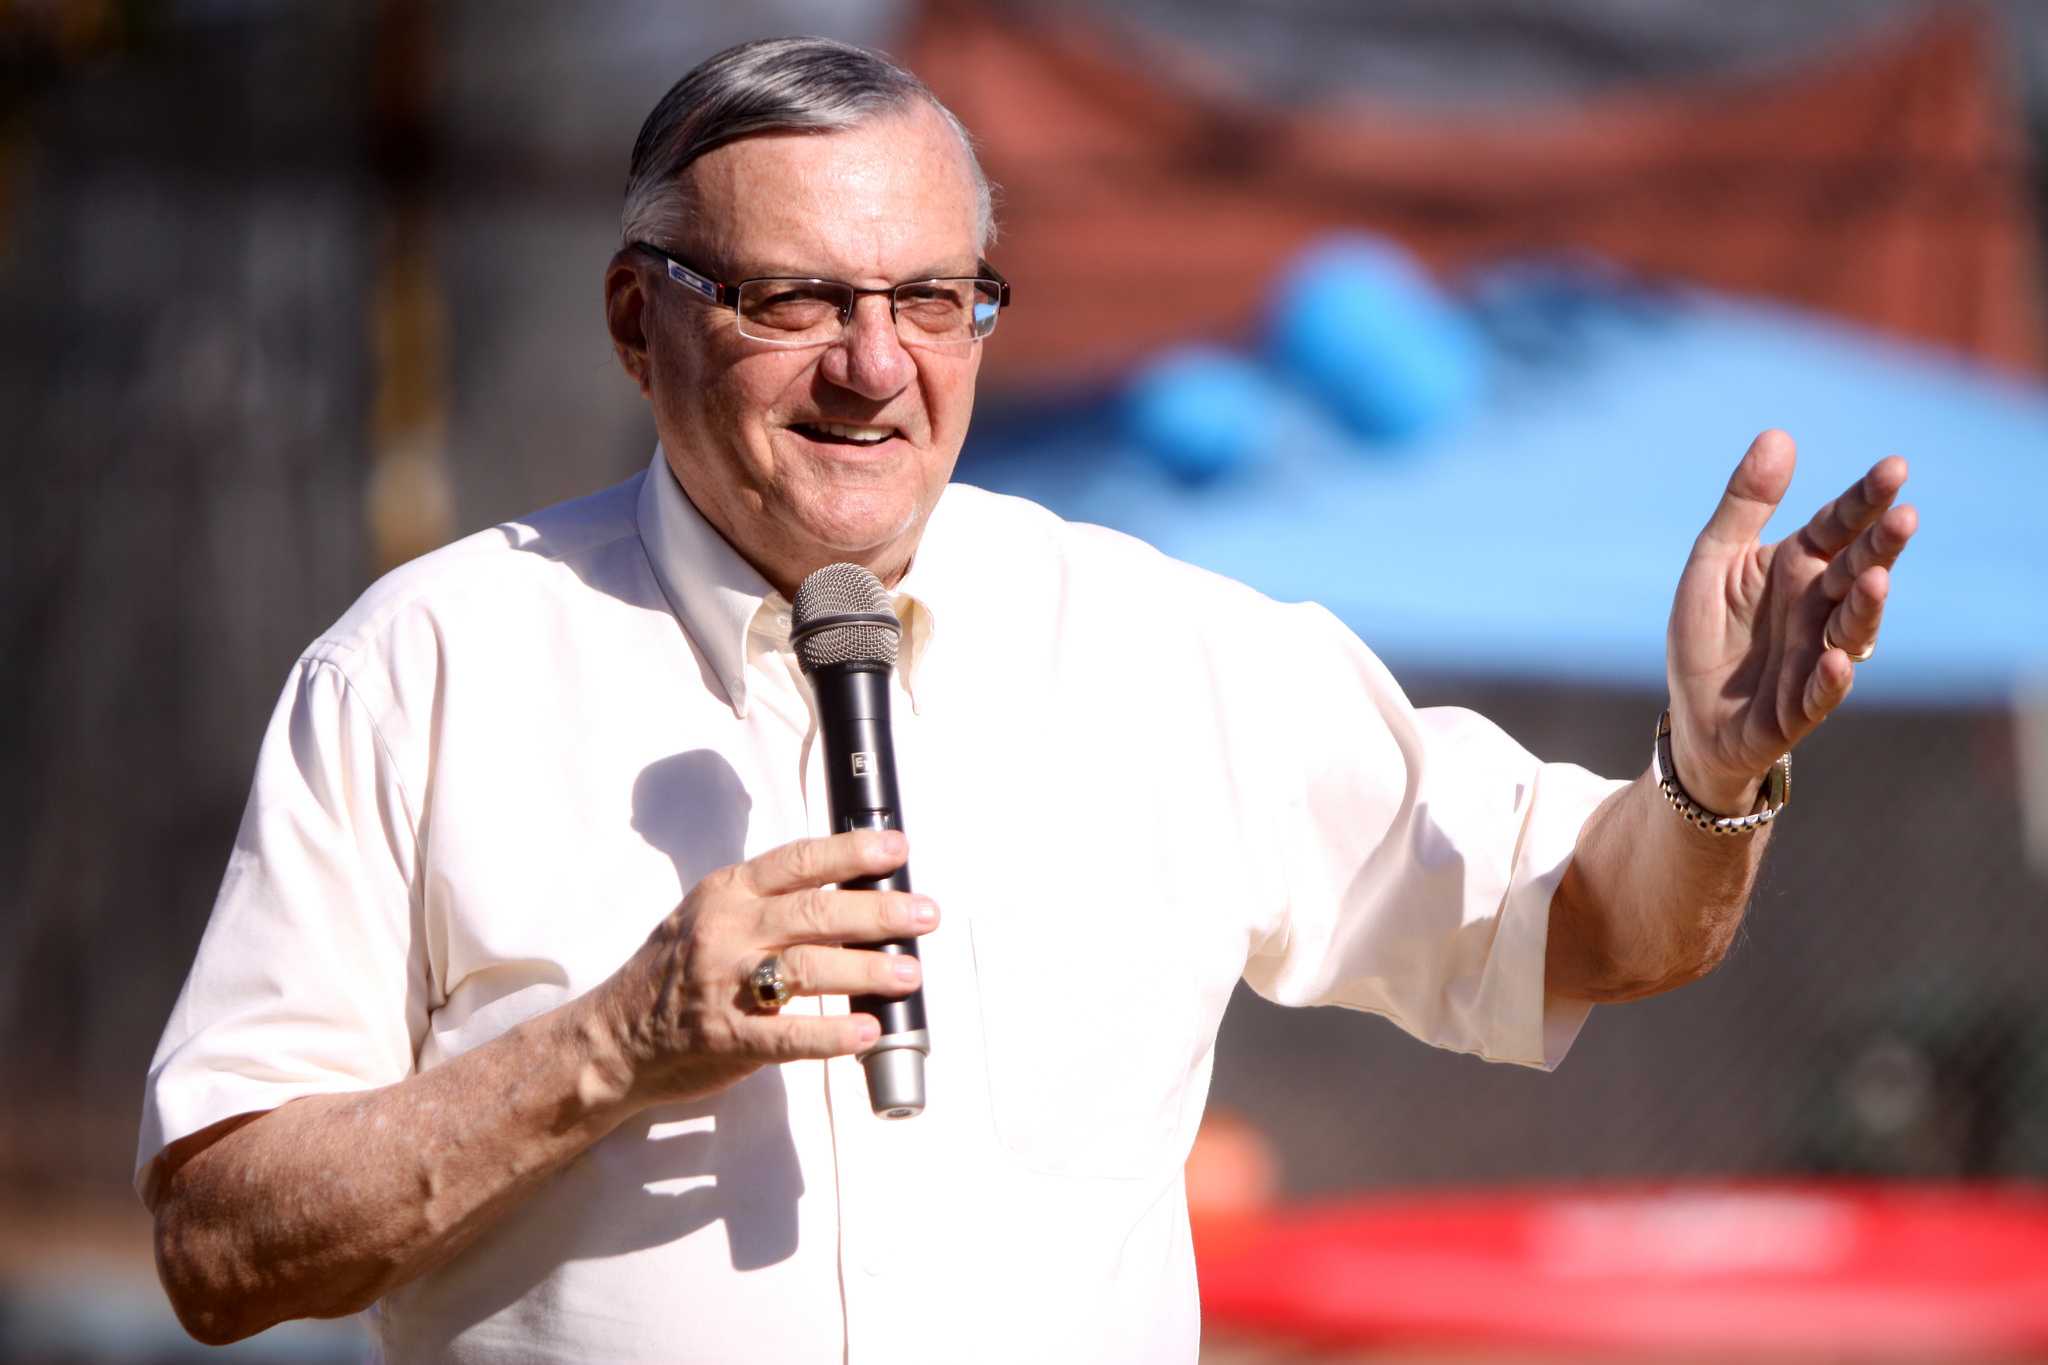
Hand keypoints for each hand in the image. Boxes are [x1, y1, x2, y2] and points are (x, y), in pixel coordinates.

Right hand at [596, 829, 936, 1106]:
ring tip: (910, 973)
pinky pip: (789, 1034)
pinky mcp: (728, 1036)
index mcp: (729, 893)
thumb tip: (851, 889)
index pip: (799, 861)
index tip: (897, 850)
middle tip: (924, 915)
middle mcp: (727, 930)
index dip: (852, 853)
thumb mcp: (713, 914)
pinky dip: (832, 1034)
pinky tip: (867, 1031)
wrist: (616, 1036)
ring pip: (810, 968)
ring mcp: (725, 984)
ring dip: (868, 970)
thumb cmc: (676, 971)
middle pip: (816, 912)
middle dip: (879, 912)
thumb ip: (770, 901)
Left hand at [1666, 429, 1917, 813]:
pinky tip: (1834, 661)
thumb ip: (1745, 504)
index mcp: (1799, 565)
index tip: (1895, 468)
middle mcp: (1818, 606)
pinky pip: (1820, 693)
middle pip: (1857, 570)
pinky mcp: (1799, 706)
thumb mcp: (1715, 559)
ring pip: (1851, 628)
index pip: (1838, 525)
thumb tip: (1778, 435)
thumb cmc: (1708, 632)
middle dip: (1882, 546)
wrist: (1694, 715)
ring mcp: (1815, 655)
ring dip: (1866, 607)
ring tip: (1876, 581)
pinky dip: (1830, 679)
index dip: (1864, 500)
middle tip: (1906, 517)